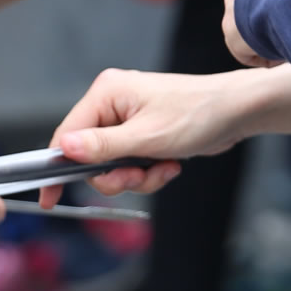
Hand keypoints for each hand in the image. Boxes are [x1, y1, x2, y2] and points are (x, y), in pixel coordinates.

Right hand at [44, 69, 249, 203]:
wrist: (238, 112)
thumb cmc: (198, 115)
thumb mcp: (146, 137)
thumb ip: (102, 146)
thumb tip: (63, 149)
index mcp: (107, 92)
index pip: (66, 134)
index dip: (58, 168)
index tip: (51, 198)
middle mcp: (114, 102)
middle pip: (89, 156)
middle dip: (115, 176)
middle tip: (139, 177)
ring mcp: (129, 118)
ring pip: (112, 165)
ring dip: (137, 177)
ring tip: (163, 169)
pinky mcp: (144, 132)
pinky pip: (132, 164)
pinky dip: (149, 172)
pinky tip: (170, 165)